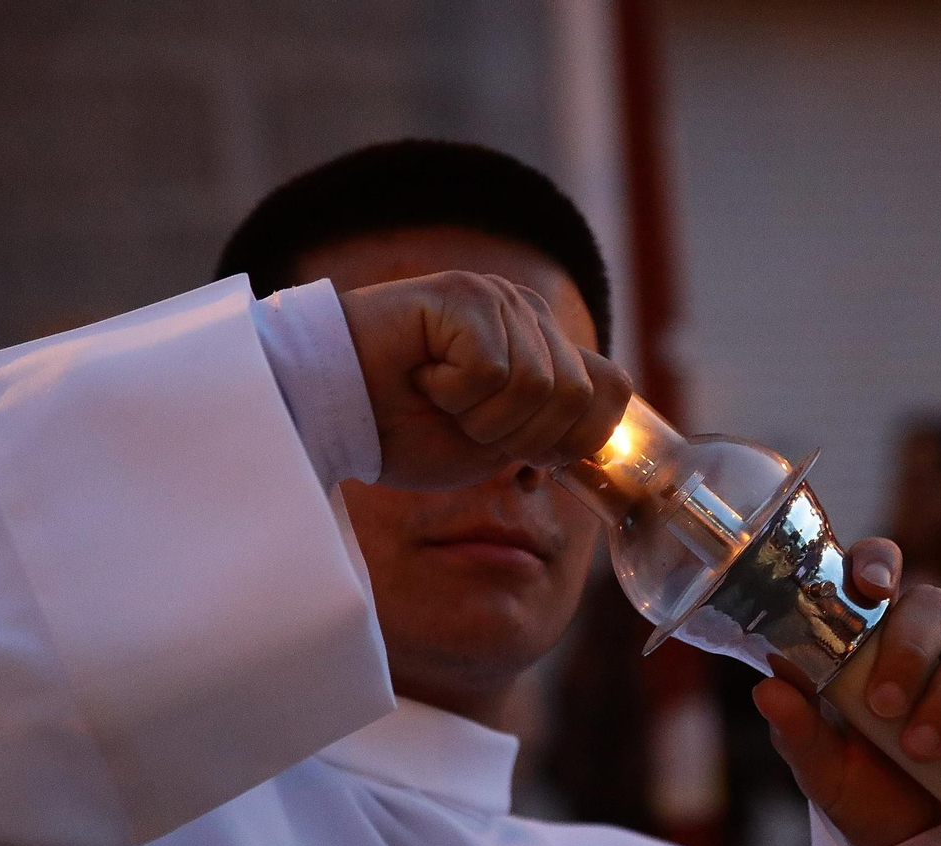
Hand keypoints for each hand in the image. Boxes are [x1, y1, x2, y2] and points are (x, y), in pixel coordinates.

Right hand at [338, 271, 631, 489]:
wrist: (327, 412)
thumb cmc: (402, 430)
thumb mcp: (495, 444)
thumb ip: (550, 429)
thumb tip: (603, 433)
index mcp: (544, 348)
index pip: (614, 388)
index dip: (580, 437)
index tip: (528, 457)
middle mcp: (529, 314)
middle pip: (578, 396)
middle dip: (522, 435)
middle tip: (463, 420)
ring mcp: (500, 299)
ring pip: (537, 387)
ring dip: (483, 416)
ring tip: (439, 396)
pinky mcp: (466, 295)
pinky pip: (494, 371)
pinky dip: (455, 393)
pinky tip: (422, 375)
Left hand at [751, 539, 940, 845]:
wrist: (915, 843)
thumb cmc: (860, 787)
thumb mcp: (820, 768)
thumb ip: (796, 730)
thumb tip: (767, 690)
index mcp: (870, 638)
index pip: (876, 571)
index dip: (877, 563)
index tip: (872, 588)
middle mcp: (925, 643)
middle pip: (932, 604)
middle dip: (910, 650)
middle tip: (885, 707)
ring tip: (921, 750)